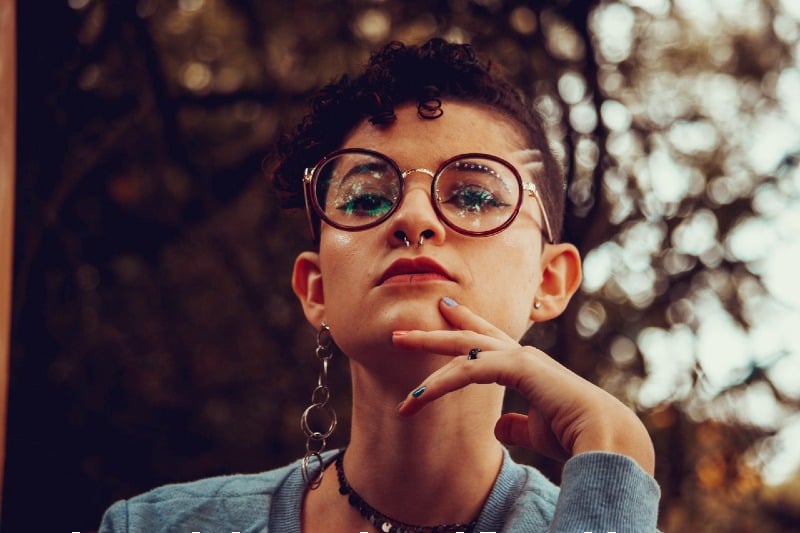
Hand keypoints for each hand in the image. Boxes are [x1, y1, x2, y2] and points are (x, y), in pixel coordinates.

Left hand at [393, 297, 654, 474]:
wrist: (603, 437)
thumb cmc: (573, 434)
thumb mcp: (536, 429)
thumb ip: (515, 425)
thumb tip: (497, 425)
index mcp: (525, 365)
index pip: (488, 339)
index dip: (466, 324)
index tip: (446, 309)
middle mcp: (520, 354)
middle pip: (468, 335)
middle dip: (435, 330)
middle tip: (403, 329)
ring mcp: (518, 357)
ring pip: (462, 348)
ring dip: (426, 346)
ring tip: (396, 342)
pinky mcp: (516, 368)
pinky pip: (467, 372)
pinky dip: (438, 385)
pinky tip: (413, 399)